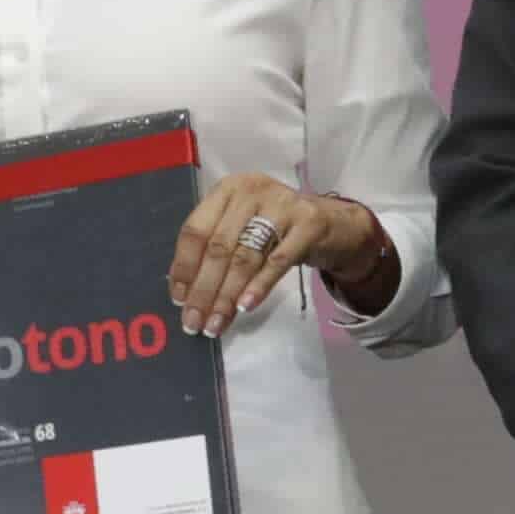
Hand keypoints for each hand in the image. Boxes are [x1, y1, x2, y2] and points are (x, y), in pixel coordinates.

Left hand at [169, 172, 389, 335]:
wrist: (335, 223)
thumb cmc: (278, 229)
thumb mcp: (244, 227)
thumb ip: (217, 249)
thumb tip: (186, 294)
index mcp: (228, 190)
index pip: (196, 230)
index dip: (184, 267)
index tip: (179, 301)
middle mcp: (252, 191)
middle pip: (219, 248)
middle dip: (203, 290)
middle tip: (194, 322)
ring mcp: (282, 205)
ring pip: (245, 257)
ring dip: (227, 296)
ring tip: (216, 323)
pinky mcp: (309, 223)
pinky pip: (278, 261)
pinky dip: (259, 285)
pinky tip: (245, 307)